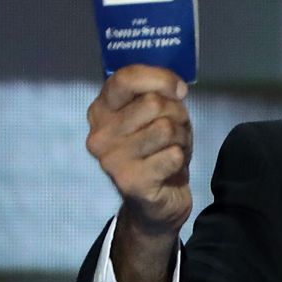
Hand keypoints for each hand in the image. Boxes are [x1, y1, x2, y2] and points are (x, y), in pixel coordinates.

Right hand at [87, 64, 193, 236]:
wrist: (156, 202)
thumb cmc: (156, 150)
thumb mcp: (154, 115)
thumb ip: (156, 94)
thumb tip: (176, 88)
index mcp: (100, 111)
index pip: (125, 79)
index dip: (160, 78)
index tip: (179, 90)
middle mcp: (99, 135)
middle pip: (153, 103)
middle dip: (177, 114)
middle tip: (175, 131)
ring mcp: (112, 161)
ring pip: (165, 128)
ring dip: (181, 137)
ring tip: (173, 149)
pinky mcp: (130, 182)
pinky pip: (173, 155)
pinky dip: (181, 159)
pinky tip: (171, 168)